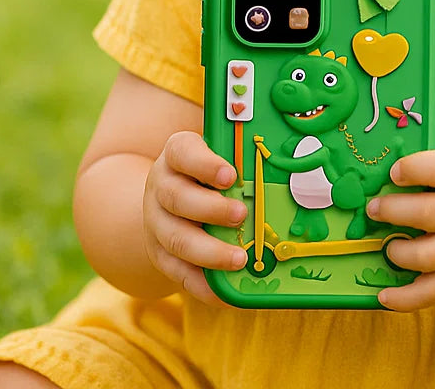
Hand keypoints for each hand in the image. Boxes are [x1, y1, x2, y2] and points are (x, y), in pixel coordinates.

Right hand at [142, 130, 248, 304]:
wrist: (166, 199)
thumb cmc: (205, 170)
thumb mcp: (215, 149)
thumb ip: (238, 144)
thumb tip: (277, 140)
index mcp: (177, 155)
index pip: (183, 153)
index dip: (205, 164)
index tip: (231, 175)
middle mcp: (161, 187)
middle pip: (178, 198)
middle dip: (211, 210)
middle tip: (241, 215)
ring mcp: (158, 223)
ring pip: (177, 240)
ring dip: (209, 252)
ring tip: (240, 259)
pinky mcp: (161, 255)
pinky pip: (179, 274)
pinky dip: (204, 286)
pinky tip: (227, 294)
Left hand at [366, 87, 434, 310]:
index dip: (417, 168)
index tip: (394, 169)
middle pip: (431, 215)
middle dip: (397, 212)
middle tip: (373, 207)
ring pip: (427, 257)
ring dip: (399, 252)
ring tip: (384, 245)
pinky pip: (427, 295)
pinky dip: (403, 299)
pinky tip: (382, 295)